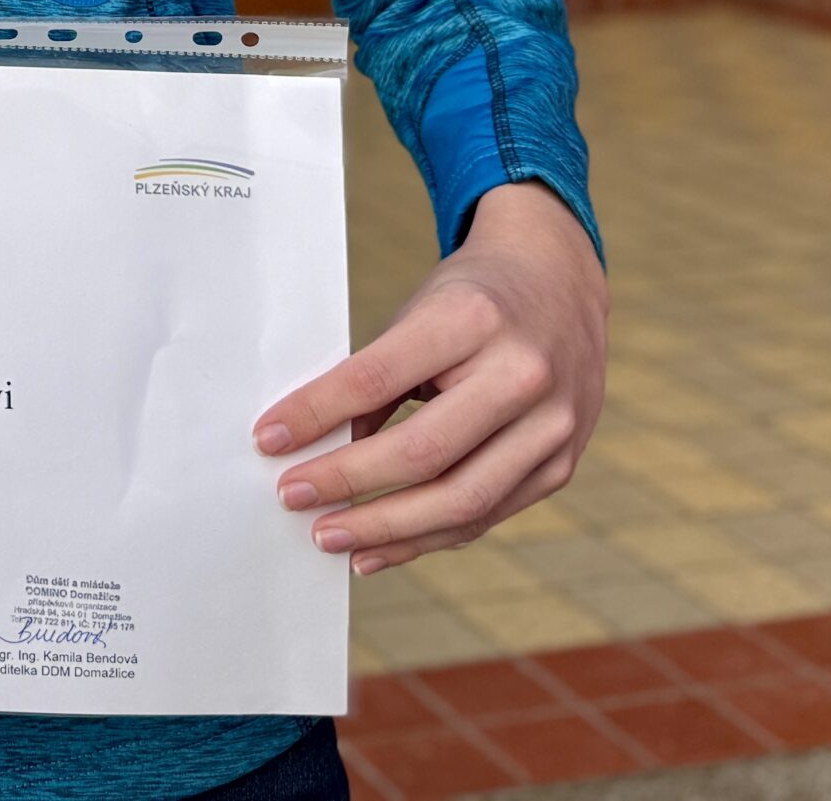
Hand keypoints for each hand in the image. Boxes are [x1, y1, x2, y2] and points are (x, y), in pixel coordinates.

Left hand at [251, 182, 605, 572]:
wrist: (559, 281)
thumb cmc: (472, 299)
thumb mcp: (420, 314)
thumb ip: (377, 380)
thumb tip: (321, 451)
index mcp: (473, 319)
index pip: (379, 377)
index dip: (318, 412)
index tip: (269, 439)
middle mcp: (522, 374)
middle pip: (424, 453)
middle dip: (349, 484)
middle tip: (292, 498)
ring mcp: (553, 426)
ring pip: (460, 501)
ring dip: (385, 530)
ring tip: (329, 537)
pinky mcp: (561, 464)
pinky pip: (486, 515)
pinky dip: (427, 538)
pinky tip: (379, 549)